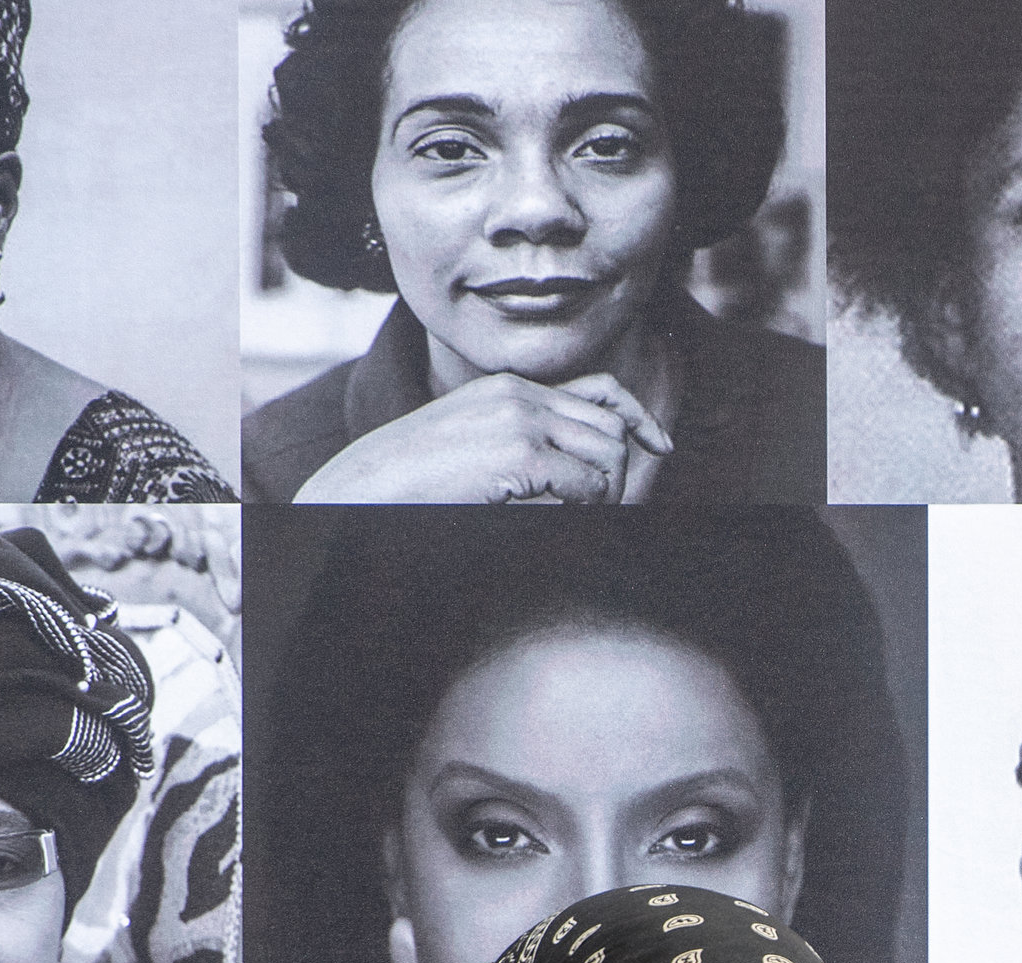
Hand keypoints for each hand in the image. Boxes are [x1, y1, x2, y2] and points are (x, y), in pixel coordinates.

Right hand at [292, 369, 672, 504]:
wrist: (361, 489)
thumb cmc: (412, 483)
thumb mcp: (474, 448)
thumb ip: (525, 443)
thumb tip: (578, 469)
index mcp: (508, 388)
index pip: (601, 393)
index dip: (637, 420)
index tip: (660, 445)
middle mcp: (519, 394)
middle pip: (612, 430)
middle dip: (618, 475)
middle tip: (601, 509)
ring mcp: (519, 419)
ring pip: (608, 458)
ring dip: (601, 496)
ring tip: (569, 515)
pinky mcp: (518, 452)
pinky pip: (588, 485)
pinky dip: (584, 507)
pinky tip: (552, 515)